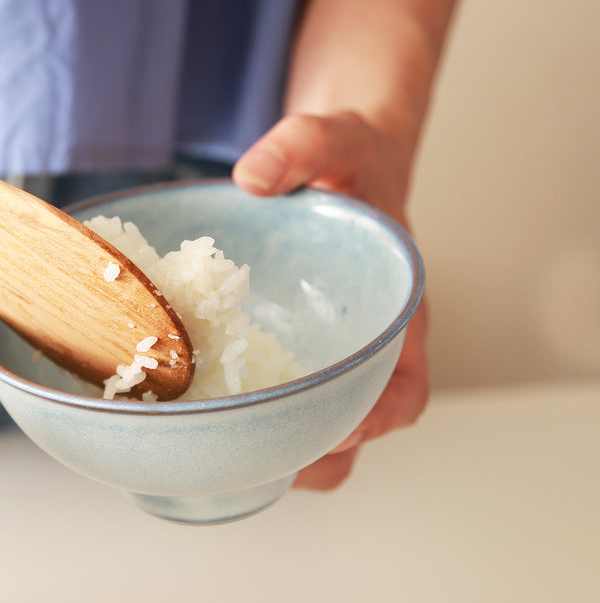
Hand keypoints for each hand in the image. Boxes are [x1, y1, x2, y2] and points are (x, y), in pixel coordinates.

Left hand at [233, 110, 428, 489]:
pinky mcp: (286, 349)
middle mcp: (359, 347)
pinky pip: (274, 396)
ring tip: (217, 451)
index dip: (377, 422)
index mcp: (390, 314)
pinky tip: (197, 409)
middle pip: (354, 429)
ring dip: (277, 448)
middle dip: (315, 455)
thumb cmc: (351, 163)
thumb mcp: (335, 142)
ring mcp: (322, 355)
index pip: (405, 392)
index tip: (337, 431)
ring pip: (312, 427)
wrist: (336, 165)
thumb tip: (252, 175)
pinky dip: (246, 414)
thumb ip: (302, 148)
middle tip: (257, 460)